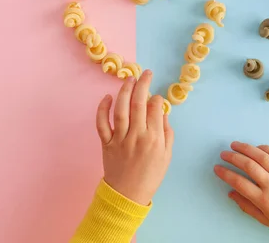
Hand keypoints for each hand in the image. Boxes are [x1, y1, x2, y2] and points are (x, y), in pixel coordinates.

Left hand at [96, 70, 173, 205]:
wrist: (128, 195)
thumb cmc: (150, 176)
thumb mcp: (167, 156)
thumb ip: (166, 133)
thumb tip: (162, 112)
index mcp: (154, 139)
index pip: (155, 109)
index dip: (156, 98)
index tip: (157, 96)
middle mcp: (136, 136)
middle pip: (139, 104)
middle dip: (143, 85)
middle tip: (146, 73)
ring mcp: (120, 139)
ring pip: (121, 110)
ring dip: (125, 91)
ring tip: (129, 79)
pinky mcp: (106, 143)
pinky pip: (102, 123)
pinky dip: (102, 109)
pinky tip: (106, 97)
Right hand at [214, 142, 268, 242]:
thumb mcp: (265, 220)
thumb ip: (246, 207)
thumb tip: (231, 194)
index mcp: (264, 200)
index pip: (240, 183)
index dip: (226, 174)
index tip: (217, 168)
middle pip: (249, 166)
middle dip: (233, 158)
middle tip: (223, 154)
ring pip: (262, 157)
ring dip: (247, 148)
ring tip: (235, 144)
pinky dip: (265, 148)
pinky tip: (256, 147)